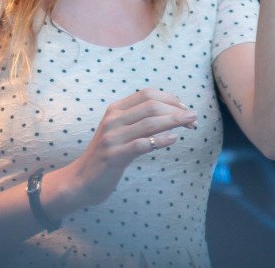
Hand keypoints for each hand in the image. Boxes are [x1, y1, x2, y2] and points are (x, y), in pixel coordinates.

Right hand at [59, 88, 196, 206]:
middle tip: (193, 119)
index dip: (170, 98)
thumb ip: (139, 120)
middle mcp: (113, 119)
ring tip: (191, 125)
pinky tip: (174, 139)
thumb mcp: (120, 131)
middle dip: (177, 110)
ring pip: (149, 123)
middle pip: (151, 106)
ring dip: (174, 122)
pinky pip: (141, 145)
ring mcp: (113, 138)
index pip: (147, 94)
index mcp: (115, 109)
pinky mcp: (114, 156)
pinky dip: (160, 140)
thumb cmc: (107, 155)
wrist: (81, 180)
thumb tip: (171, 112)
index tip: (185, 109)